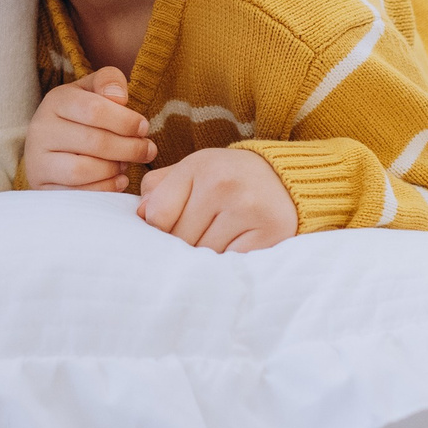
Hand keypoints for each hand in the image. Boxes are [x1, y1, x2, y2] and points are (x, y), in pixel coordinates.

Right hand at [23, 67, 155, 191]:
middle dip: (129, 148)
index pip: (94, 110)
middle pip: (94, 142)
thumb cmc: (80, 116)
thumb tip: (119, 97)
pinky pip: (79, 194)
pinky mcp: (42, 188)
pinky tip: (118, 179)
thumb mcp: (92, 90)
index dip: (126, 121)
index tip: (144, 127)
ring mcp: (38, 161)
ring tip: (126, 163)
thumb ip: (109, 82)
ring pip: (84, 170)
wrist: (50, 146)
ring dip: (115, 168)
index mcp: (56, 101)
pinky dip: (105, 188)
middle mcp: (41, 130)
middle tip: (148, 150)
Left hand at [138, 147, 295, 252]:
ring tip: (215, 242)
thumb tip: (140, 216)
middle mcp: (223, 185)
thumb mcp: (194, 170)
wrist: (287, 178)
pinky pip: (231, 262)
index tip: (170, 229)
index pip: (157, 216)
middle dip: (182, 245)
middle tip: (196, 238)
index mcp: (199, 166)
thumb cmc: (229, 178)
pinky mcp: (270, 232)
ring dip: (204, 256)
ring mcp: (248, 209)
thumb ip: (160, 188)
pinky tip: (233, 247)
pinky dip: (227, 262)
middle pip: (180, 239)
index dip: (159, 230)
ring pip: (204, 254)